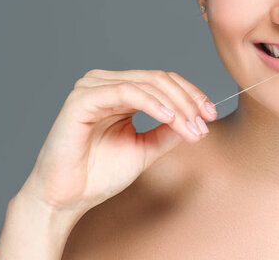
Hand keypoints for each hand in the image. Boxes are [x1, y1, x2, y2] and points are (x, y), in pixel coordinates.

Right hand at [20, 69, 216, 214]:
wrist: (67, 198)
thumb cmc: (100, 174)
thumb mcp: (146, 148)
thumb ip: (169, 130)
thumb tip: (198, 119)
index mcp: (120, 91)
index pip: (163, 81)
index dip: (191, 94)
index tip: (211, 115)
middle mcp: (106, 84)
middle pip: (159, 78)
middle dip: (188, 100)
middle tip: (204, 123)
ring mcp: (93, 88)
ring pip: (147, 83)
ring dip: (176, 106)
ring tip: (191, 128)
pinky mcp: (82, 99)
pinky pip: (127, 92)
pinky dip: (153, 103)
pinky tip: (169, 117)